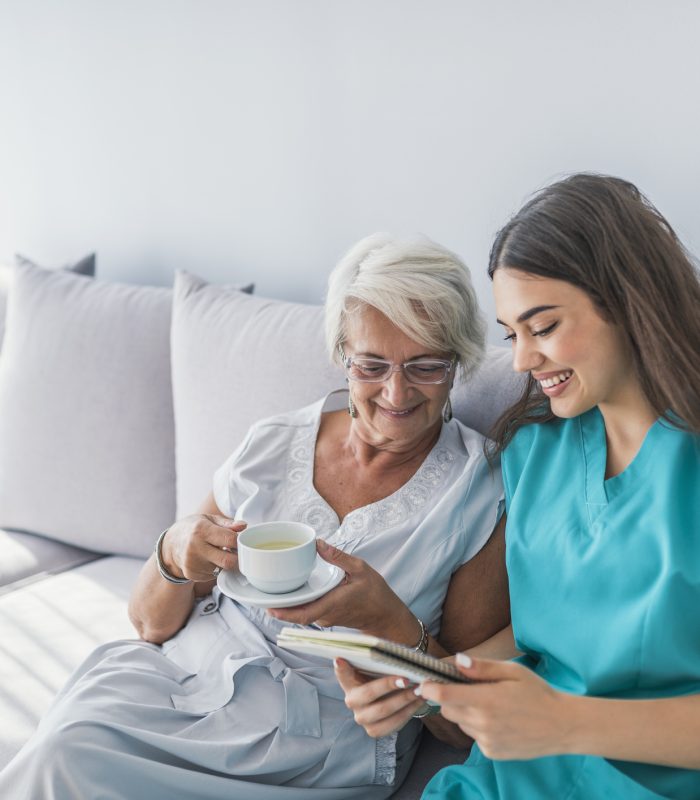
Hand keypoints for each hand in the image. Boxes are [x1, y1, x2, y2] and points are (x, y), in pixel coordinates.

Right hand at [161, 515, 245, 582]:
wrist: (172, 543)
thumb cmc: (194, 528)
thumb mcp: (209, 519)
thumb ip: (228, 524)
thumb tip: (243, 526)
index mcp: (201, 530)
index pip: (230, 539)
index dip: (239, 541)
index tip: (240, 540)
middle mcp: (195, 548)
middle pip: (228, 561)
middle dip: (236, 557)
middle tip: (233, 550)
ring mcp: (192, 563)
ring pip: (222, 569)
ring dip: (224, 562)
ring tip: (217, 552)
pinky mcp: (192, 574)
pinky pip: (213, 575)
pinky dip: (215, 568)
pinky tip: (208, 560)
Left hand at [268, 539, 418, 641]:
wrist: (386, 616)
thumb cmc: (376, 594)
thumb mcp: (360, 569)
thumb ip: (338, 557)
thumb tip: (317, 543)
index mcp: (333, 603)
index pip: (303, 614)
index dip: (284, 612)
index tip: (268, 606)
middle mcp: (326, 615)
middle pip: (296, 615)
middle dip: (278, 607)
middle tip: (260, 594)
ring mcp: (326, 618)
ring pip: (301, 614)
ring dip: (286, 606)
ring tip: (271, 590)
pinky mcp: (327, 617)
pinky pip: (308, 612)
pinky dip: (297, 604)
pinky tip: (291, 591)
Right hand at [334, 658, 426, 736]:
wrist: (391, 697)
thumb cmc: (382, 676)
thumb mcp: (378, 665)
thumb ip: (376, 657)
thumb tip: (378, 647)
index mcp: (348, 681)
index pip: (342, 672)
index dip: (341, 667)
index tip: (340, 658)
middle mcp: (351, 701)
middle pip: (368, 693)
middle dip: (388, 685)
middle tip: (406, 679)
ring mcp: (362, 718)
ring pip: (383, 710)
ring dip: (404, 700)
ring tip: (419, 690)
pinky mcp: (374, 731)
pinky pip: (392, 724)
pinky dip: (408, 712)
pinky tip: (419, 701)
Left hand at [417, 655, 573, 759]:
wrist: (562, 726)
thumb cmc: (538, 693)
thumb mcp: (512, 671)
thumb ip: (482, 667)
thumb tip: (456, 661)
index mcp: (486, 701)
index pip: (444, 695)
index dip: (430, 688)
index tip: (424, 682)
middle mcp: (483, 724)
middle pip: (447, 709)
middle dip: (450, 697)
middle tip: (468, 687)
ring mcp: (487, 741)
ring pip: (460, 722)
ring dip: (465, 712)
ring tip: (490, 703)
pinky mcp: (492, 752)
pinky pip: (474, 735)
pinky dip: (478, 726)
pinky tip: (499, 720)